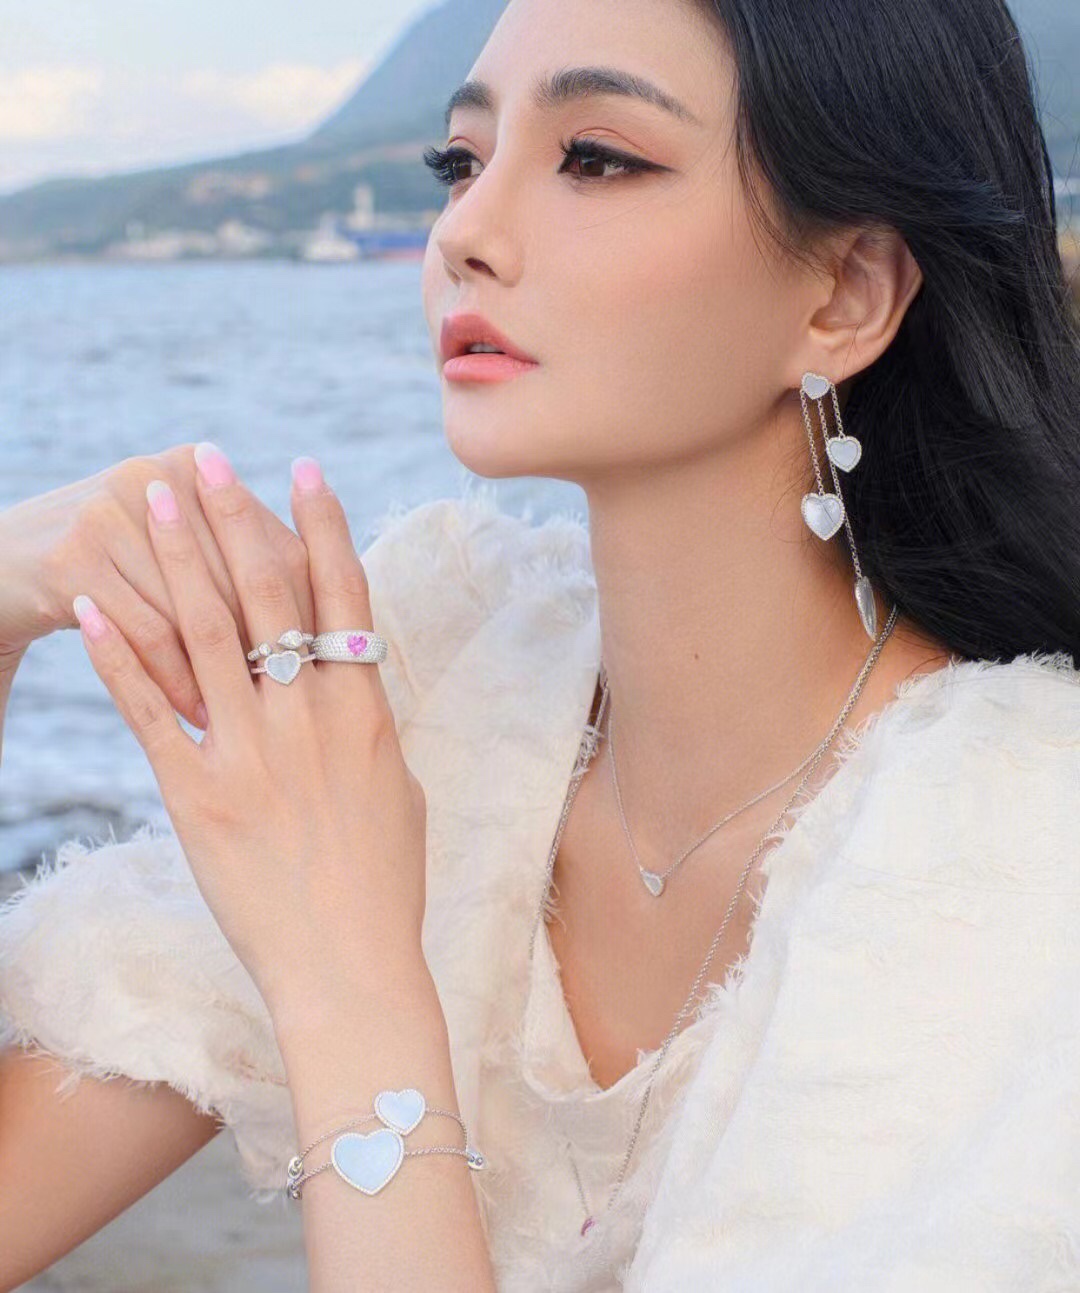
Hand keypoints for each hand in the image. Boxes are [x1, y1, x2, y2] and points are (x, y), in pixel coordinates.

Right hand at [0, 443, 312, 724]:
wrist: (6, 563)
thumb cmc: (122, 569)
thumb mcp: (177, 547)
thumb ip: (245, 560)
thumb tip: (343, 616)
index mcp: (194, 467)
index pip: (278, 545)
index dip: (308, 608)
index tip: (332, 666)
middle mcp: (157, 477)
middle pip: (241, 576)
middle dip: (272, 645)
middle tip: (304, 702)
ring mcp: (112, 514)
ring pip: (195, 609)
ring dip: (224, 673)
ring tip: (250, 721)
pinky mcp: (76, 560)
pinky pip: (148, 633)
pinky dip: (175, 680)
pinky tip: (196, 714)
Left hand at [71, 448, 429, 1025]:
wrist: (348, 966)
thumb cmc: (384, 881)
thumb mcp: (395, 787)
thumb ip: (366, 723)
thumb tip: (349, 680)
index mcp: (364, 711)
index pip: (343, 595)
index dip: (322, 526)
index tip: (304, 470)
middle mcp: (306, 718)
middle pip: (266, 594)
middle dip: (236, 518)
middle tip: (207, 458)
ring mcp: (248, 753)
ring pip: (204, 632)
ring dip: (175, 559)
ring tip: (150, 499)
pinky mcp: (194, 795)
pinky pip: (150, 712)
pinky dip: (117, 657)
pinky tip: (92, 609)